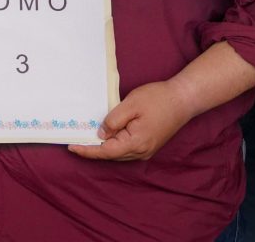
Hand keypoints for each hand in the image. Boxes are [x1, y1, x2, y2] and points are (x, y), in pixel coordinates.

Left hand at [69, 78, 194, 161]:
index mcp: (136, 143)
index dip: (87, 150)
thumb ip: (113, 120)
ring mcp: (146, 150)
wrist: (183, 100)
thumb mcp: (130, 105)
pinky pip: (126, 149)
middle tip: (74, 141)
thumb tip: (101, 133)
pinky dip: (113, 144)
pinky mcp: (148, 145)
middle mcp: (141, 151)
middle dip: (92, 149)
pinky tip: (105, 135)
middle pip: (111, 155)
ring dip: (102, 147)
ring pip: (118, 153)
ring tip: (85, 139)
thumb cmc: (158, 99)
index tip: (71, 147)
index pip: (106, 151)